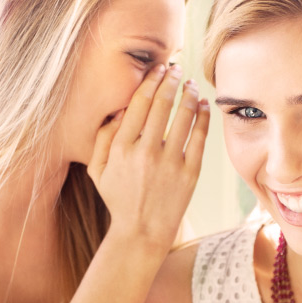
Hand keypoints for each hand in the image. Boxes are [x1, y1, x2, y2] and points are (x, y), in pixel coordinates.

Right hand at [87, 64, 209, 248]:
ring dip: (189, 94)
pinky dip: (203, 117)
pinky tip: (204, 105)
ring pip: (184, 116)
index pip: (140, 102)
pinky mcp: (190, 173)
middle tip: (177, 70)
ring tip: (191, 85)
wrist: (141, 232)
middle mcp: (145, 151)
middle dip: (172, 80)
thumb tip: (120, 108)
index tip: (159, 69)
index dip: (152, 80)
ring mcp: (170, 162)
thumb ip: (103, 137)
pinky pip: (200, 137)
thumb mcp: (97, 170)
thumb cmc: (118, 198)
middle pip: (163, 103)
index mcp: (121, 147)